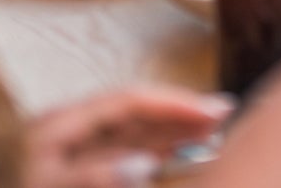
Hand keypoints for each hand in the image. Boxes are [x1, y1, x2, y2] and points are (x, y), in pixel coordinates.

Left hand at [23, 85, 232, 187]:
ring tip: (212, 132)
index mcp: (55, 128)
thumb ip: (92, 179)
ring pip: (129, 137)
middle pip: (132, 115)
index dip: (173, 104)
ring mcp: (65, 155)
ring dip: (170, 134)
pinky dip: (149, 155)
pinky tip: (169, 158)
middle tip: (225, 115)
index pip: (127, 102)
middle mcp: (63, 134)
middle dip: (179, 114)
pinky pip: (118, 158)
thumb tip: (144, 165)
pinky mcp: (68, 176)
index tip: (213, 112)